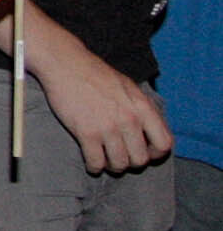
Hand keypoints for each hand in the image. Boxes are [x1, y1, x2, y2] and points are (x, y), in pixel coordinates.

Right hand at [27, 36, 173, 174]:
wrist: (65, 63)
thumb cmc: (95, 73)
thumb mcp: (128, 86)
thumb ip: (141, 108)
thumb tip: (149, 130)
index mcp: (142, 108)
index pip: (164, 144)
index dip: (156, 154)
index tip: (144, 152)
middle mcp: (129, 120)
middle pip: (141, 159)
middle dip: (131, 162)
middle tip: (120, 156)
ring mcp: (108, 128)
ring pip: (119, 164)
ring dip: (113, 166)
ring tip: (106, 160)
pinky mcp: (86, 133)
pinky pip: (96, 162)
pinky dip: (94, 167)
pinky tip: (91, 162)